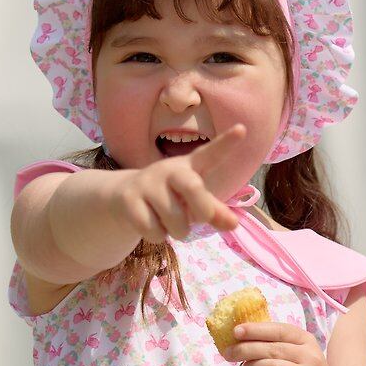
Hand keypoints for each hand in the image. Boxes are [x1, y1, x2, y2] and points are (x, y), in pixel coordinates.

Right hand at [109, 125, 253, 242]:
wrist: (124, 198)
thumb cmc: (170, 198)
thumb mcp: (193, 202)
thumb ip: (215, 212)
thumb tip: (234, 224)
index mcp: (189, 166)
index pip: (210, 153)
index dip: (226, 143)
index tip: (242, 129)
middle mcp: (169, 170)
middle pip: (193, 187)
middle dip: (202, 209)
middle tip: (202, 218)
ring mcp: (147, 183)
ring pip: (175, 220)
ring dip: (179, 232)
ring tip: (171, 223)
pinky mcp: (129, 199)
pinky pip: (154, 230)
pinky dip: (158, 236)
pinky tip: (152, 225)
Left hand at [230, 318, 338, 365]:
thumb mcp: (295, 354)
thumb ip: (273, 344)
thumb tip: (239, 336)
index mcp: (306, 340)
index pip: (280, 330)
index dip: (257, 330)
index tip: (236, 331)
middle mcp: (310, 357)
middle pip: (273, 350)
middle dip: (246, 350)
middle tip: (228, 354)